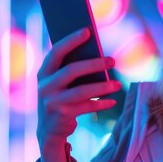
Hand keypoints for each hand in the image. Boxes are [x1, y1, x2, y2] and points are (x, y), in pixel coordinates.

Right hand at [36, 27, 121, 152]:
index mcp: (44, 72)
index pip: (56, 52)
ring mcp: (52, 101)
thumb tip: (98, 55)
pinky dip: (101, 104)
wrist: (49, 130)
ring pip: (82, 91)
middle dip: (94, 64)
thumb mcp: (60, 84)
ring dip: (102, 87)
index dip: (71, 40)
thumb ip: (71, 70)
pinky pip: (86, 107)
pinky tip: (112, 101)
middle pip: (72, 70)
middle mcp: (45, 86)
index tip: (87, 31)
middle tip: (112, 61)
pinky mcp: (62, 115)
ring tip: (118, 84)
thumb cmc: (61, 99)